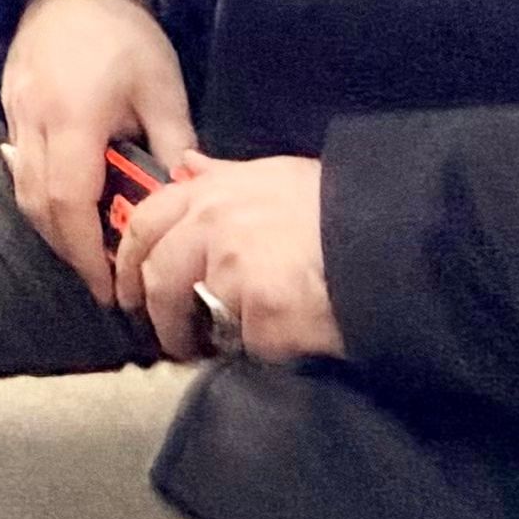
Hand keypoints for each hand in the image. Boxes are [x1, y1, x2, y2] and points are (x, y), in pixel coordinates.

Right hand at [0, 0, 200, 300]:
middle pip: (38, 206)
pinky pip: (17, 165)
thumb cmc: (125, 32)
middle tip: (104, 277)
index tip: (110, 286)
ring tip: (89, 247)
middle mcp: (34, 121)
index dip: (86, 253)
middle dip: (69, 250)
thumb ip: (175, 145)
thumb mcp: (163, 87)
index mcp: (75, 118)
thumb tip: (188, 198)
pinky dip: (40, 195)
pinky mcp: (8, 105)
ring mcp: (14, 113)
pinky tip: (69, 203)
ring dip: (52, 226)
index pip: (70, 202)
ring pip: (22, 189)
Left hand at [119, 153, 337, 359]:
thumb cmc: (338, 206)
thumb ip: (225, 176)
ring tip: (232, 350)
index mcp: (213, 192)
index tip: (128, 289)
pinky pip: (248, 344)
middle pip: (159, 278)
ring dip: (210, 340)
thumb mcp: (276, 175)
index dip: (128, 259)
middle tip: (172, 340)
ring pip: (201, 317)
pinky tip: (286, 343)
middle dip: (160, 316)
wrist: (390, 240)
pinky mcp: (261, 313)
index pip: (148, 222)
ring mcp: (235, 271)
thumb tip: (188, 167)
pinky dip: (264, 351)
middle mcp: (214, 227)